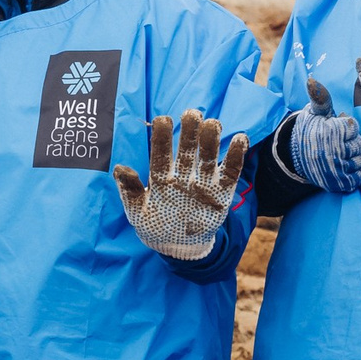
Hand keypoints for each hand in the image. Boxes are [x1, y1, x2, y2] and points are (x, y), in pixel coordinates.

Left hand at [113, 110, 247, 258]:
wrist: (177, 245)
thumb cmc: (154, 224)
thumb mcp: (138, 213)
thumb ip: (129, 192)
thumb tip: (119, 168)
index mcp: (161, 177)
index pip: (161, 155)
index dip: (162, 138)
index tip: (164, 119)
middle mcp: (183, 175)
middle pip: (187, 150)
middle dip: (189, 132)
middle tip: (192, 113)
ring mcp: (203, 183)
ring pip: (208, 158)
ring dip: (211, 141)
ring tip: (213, 124)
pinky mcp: (221, 192)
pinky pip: (230, 173)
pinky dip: (236, 157)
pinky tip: (241, 139)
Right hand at [283, 78, 360, 193]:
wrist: (295, 159)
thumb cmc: (309, 132)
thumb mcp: (313, 113)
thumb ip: (320, 98)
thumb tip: (312, 80)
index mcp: (328, 132)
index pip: (353, 127)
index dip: (345, 128)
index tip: (334, 130)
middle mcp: (333, 151)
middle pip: (359, 144)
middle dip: (351, 142)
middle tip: (336, 143)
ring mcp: (336, 169)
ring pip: (360, 160)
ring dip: (353, 157)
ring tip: (338, 155)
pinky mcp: (338, 184)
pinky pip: (357, 177)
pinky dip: (353, 172)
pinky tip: (342, 167)